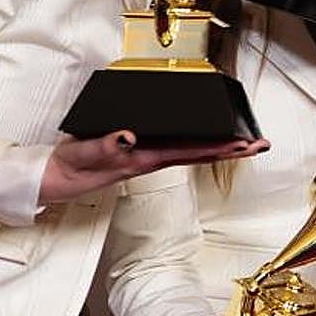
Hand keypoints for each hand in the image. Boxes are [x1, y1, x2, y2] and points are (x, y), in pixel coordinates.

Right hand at [39, 130, 268, 202]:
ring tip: (244, 142)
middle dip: (231, 150)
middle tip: (260, 144)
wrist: (55, 179)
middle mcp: (151, 159)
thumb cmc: (71, 168)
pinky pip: (177, 148)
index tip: (244, 144)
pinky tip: (208, 139)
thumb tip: (128, 137)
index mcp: (143, 159)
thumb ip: (104, 146)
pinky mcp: (141, 154)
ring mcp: (147, 158)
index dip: (219, 148)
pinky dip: (198, 143)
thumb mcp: (83, 155)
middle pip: (199, 154)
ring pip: (191, 152)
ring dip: (219, 147)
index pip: (189, 153)